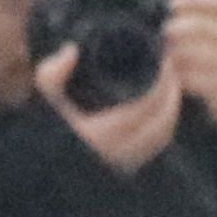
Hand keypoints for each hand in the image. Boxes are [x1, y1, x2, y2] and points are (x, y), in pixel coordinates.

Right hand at [34, 38, 186, 175]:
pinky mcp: (129, 164)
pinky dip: (166, 123)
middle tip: (171, 69)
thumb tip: (72, 51)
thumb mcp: (45, 96)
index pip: (145, 107)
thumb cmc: (46, 124)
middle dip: (171, 94)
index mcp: (103, 136)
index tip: (163, 63)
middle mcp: (118, 154)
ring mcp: (126, 162)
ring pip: (163, 133)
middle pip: (162, 120)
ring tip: (171, 83)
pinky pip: (157, 144)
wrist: (46, 161)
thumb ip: (52, 73)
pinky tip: (167, 104)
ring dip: (171, 107)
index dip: (162, 84)